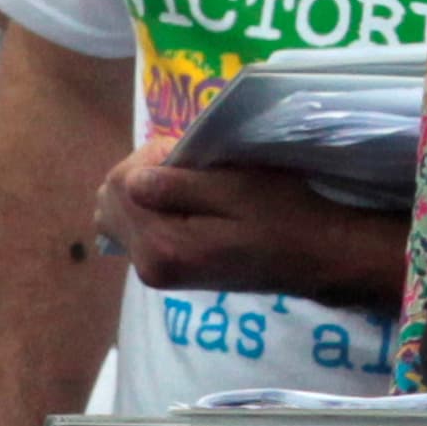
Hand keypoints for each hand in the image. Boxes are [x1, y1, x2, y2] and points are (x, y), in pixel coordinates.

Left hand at [99, 152, 401, 304]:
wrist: (316, 259)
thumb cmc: (285, 217)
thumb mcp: (238, 189)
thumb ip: (179, 186)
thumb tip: (132, 179)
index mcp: (162, 247)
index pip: (120, 184)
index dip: (151, 155)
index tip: (191, 153)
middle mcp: (147, 266)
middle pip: (109, 202)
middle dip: (142, 173)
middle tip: (189, 165)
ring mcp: (155, 273)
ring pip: (118, 216)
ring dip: (145, 191)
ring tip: (189, 184)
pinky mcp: (167, 272)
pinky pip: (137, 230)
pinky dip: (153, 209)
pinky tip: (187, 204)